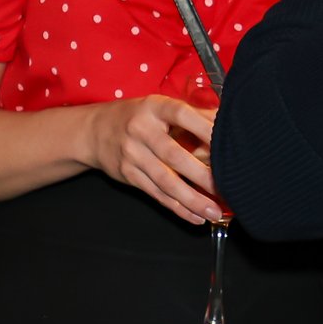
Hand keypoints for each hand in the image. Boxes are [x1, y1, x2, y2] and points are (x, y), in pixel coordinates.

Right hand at [86, 96, 220, 222]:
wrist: (95, 131)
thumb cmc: (138, 117)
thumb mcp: (161, 107)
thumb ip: (193, 114)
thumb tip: (227, 120)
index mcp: (154, 107)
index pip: (182, 114)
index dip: (205, 127)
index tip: (227, 143)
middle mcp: (141, 130)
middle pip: (174, 155)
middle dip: (202, 175)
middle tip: (226, 188)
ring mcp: (132, 154)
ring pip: (165, 181)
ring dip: (191, 199)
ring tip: (213, 212)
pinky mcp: (128, 174)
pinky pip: (156, 194)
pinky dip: (177, 207)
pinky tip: (195, 216)